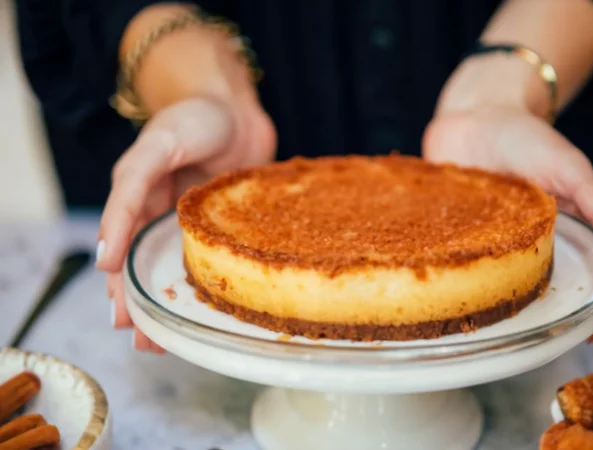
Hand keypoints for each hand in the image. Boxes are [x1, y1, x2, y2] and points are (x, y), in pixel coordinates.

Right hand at [96, 96, 275, 352]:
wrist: (238, 105)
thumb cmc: (194, 118)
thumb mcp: (157, 148)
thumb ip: (131, 191)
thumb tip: (108, 250)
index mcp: (137, 200)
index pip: (123, 252)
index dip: (122, 288)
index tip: (126, 322)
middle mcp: (162, 214)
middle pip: (146, 267)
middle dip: (144, 304)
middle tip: (147, 342)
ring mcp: (193, 220)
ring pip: (177, 268)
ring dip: (173, 300)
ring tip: (173, 337)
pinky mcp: (224, 221)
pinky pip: (214, 257)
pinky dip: (209, 281)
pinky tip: (213, 304)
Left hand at [423, 59, 592, 341]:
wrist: (471, 114)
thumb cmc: (525, 137)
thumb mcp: (570, 170)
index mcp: (562, 222)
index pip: (588, 265)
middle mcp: (530, 235)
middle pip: (551, 279)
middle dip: (563, 309)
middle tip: (573, 336)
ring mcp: (494, 238)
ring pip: (509, 281)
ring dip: (519, 306)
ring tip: (527, 332)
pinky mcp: (458, 236)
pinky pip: (464, 264)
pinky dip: (469, 284)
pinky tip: (470, 305)